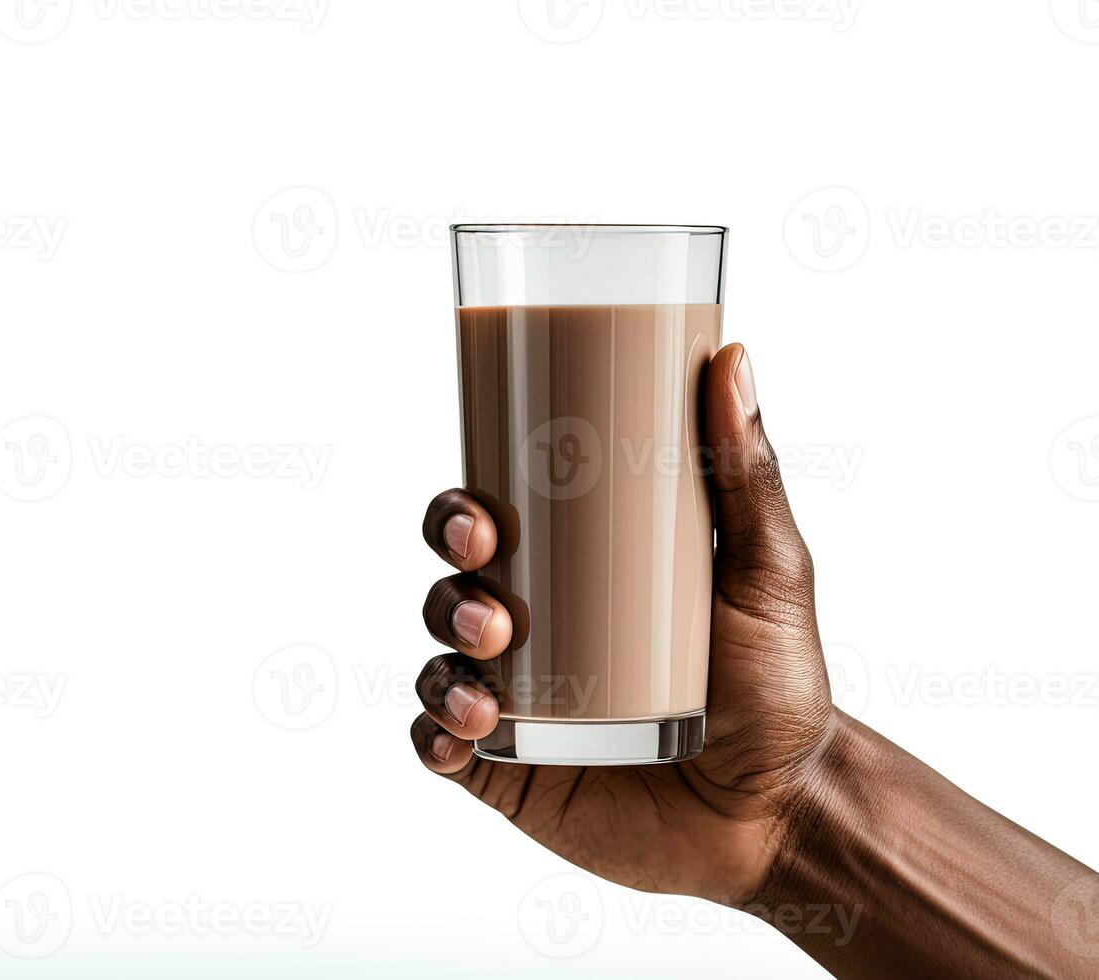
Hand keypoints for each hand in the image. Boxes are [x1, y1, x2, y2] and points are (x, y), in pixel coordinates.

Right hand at [410, 343, 836, 905]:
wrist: (782, 812)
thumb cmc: (778, 685)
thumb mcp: (768, 572)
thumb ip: (747, 472)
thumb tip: (732, 357)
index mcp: (575, 572)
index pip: (492, 523)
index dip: (459, 512)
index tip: (482, 515)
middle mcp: (534, 629)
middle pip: (450, 583)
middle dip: (447, 578)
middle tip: (487, 590)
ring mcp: (518, 700)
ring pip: (439, 659)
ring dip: (442, 653)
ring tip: (491, 661)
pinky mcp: (510, 769)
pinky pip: (441, 744)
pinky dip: (434, 733)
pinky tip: (460, 731)